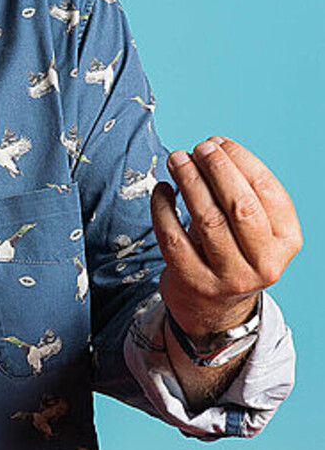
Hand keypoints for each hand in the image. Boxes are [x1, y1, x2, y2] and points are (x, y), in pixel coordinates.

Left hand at [150, 137, 300, 336]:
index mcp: (287, 241)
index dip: (241, 160)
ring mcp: (230, 278)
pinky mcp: (195, 283)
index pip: (267, 191)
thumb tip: (214, 147)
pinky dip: (163, 209)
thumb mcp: (255, 227)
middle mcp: (265, 264)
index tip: (218, 141)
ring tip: (177, 159)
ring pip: (208, 220)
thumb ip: (243, 191)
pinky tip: (161, 190)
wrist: (214, 308)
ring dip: (189, 182)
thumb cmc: (233, 250)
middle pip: (239, 206)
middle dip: (216, 169)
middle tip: (197, 148)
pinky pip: (174, 238)